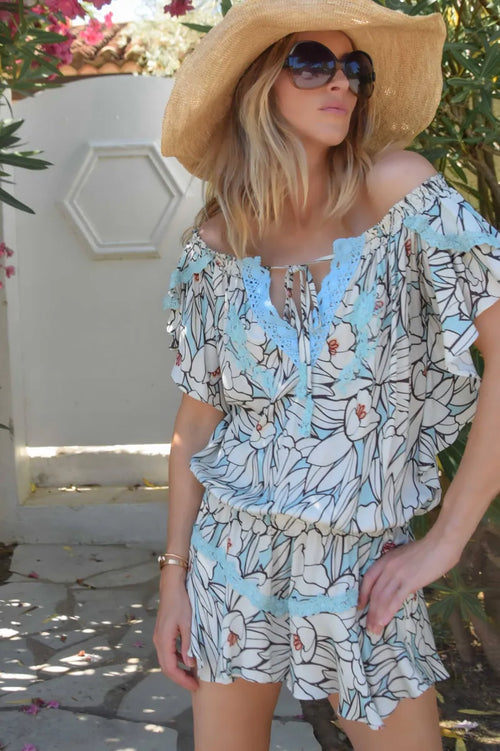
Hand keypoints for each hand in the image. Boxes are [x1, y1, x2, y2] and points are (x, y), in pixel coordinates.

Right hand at [153, 571, 198, 690]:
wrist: (172, 586)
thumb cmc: (181, 602)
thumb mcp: (188, 623)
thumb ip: (189, 644)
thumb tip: (191, 664)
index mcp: (164, 640)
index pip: (170, 668)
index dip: (182, 680)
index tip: (195, 686)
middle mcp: (158, 641)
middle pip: (166, 667)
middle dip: (180, 678)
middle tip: (195, 684)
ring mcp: (159, 637)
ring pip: (167, 660)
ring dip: (178, 670)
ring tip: (193, 675)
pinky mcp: (163, 633)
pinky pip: (168, 651)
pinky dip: (177, 659)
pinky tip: (188, 659)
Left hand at [358, 534, 460, 635]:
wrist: (440, 544)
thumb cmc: (425, 549)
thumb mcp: (403, 555)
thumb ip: (396, 567)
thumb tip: (394, 582)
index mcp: (385, 560)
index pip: (368, 579)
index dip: (362, 594)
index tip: (359, 607)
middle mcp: (387, 568)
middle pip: (374, 593)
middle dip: (370, 612)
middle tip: (368, 627)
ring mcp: (398, 575)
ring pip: (382, 598)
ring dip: (377, 616)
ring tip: (375, 630)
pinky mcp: (410, 582)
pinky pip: (395, 599)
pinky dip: (388, 612)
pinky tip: (384, 622)